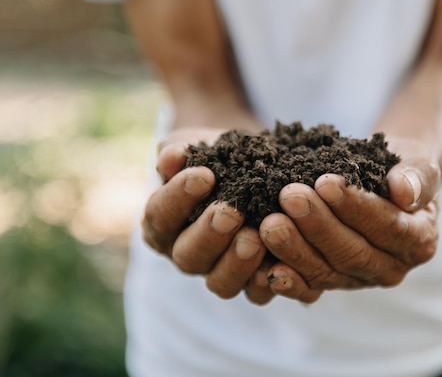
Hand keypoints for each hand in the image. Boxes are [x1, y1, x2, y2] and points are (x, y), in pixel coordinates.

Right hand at [142, 128, 272, 302]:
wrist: (251, 166)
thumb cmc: (215, 157)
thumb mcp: (194, 146)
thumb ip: (177, 152)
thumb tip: (172, 157)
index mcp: (162, 223)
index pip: (161, 215)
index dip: (179, 198)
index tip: (204, 176)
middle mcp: (185, 253)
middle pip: (188, 255)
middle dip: (210, 234)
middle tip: (231, 213)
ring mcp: (217, 272)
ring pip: (220, 282)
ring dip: (237, 263)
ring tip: (256, 238)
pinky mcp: (251, 282)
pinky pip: (256, 294)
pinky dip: (267, 283)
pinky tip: (280, 265)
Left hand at [258, 140, 440, 302]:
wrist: (382, 180)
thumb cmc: (398, 168)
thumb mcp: (416, 161)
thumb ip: (417, 176)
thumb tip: (404, 191)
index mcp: (419, 241)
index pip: (387, 227)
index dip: (355, 207)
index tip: (325, 182)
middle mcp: (391, 268)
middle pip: (353, 253)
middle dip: (318, 226)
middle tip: (289, 196)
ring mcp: (359, 280)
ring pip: (327, 271)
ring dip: (296, 249)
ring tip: (269, 224)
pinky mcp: (332, 282)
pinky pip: (310, 287)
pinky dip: (289, 280)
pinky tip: (269, 269)